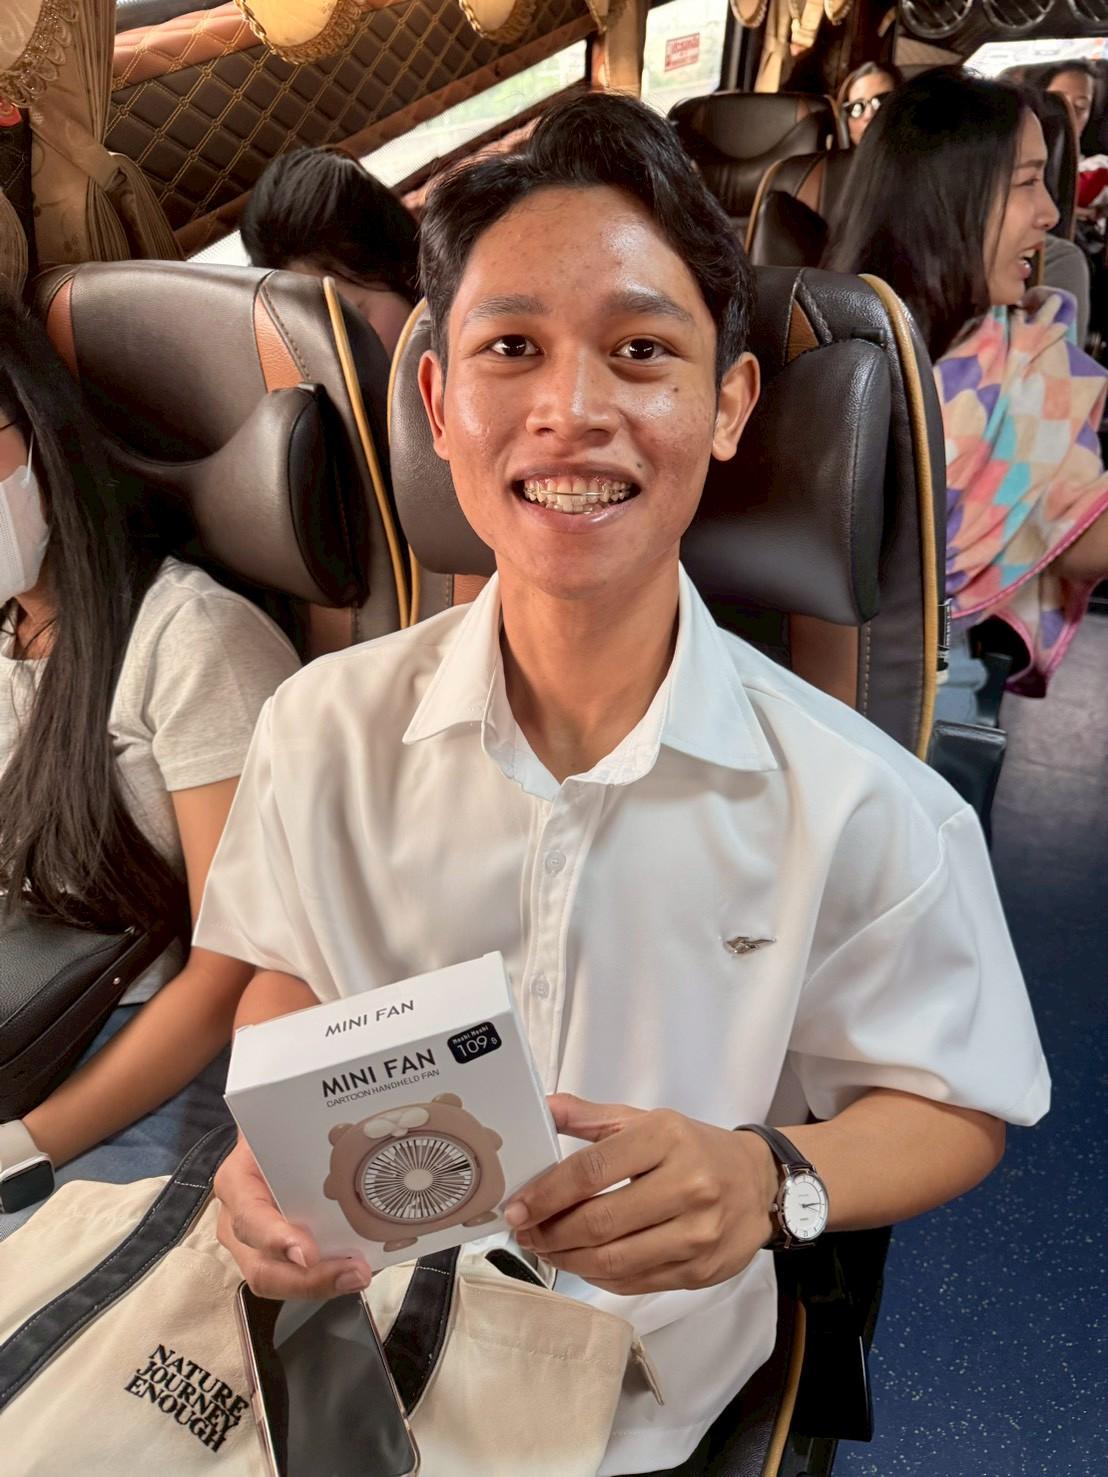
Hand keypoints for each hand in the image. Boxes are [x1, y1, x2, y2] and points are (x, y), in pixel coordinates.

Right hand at [214, 1134, 372, 1299]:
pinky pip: (296, 1278)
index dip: (277, 1240)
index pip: (249, 1219)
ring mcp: (252, 1245)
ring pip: (278, 1281)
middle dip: (309, 1280)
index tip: (308, 1254)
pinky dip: (328, 1279)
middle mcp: (237, 1221)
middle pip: (262, 1268)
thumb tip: (344, 1127)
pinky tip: (358, 1269)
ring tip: (360, 1274)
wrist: (267, 1134)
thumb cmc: (276, 1130)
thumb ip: (302, 1130)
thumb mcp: (278, 1125)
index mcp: (236, 1183)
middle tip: (355, 1273)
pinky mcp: (273, 1256)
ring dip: (321, 1285)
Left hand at [503, 1095, 777, 1294]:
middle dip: (550, 1232)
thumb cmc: (694, 1148)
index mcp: (666, 1139)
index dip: (547, 1193)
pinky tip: (581, 1262)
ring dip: (568, 1259)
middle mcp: (687, 1185)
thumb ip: (592, 1117)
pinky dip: (598, 1276)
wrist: (759, 1184)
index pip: (592, 1170)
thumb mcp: (647, 1121)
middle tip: (525, 1233)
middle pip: (599, 1221)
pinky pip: (634, 1282)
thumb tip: (542, 1108)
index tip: (516, 1208)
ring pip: (613, 1259)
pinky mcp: (699, 1271)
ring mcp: (696, 1233)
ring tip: (545, 1249)